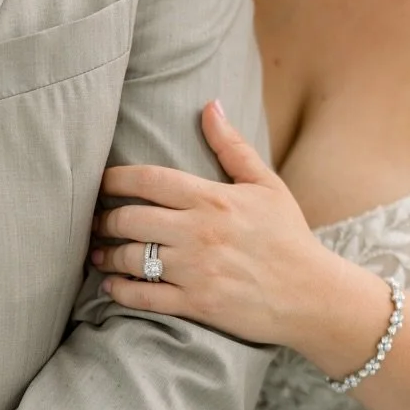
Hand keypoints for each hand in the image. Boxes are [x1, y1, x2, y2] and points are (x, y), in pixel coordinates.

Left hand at [93, 101, 333, 347]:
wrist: (312, 295)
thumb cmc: (289, 237)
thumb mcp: (267, 186)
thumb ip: (232, 147)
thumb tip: (210, 106)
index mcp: (212, 199)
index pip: (148, 179)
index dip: (115, 179)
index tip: (102, 182)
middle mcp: (198, 232)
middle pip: (130, 218)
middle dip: (105, 219)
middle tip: (96, 222)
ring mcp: (195, 270)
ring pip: (131, 258)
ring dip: (107, 255)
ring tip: (100, 253)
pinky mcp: (196, 304)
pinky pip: (143, 296)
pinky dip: (120, 290)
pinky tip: (112, 285)